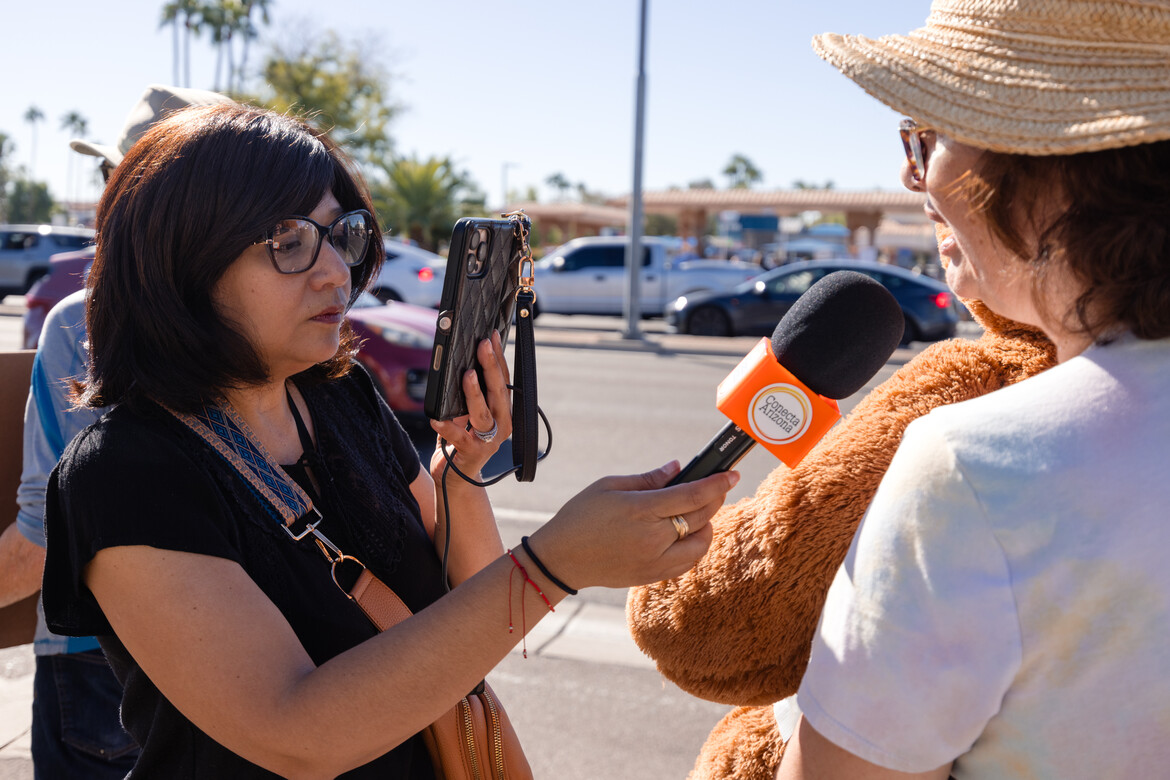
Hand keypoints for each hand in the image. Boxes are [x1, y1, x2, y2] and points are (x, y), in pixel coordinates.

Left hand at [430, 331, 511, 477]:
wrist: (455, 479)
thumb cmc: (459, 442)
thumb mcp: (465, 415)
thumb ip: (467, 397)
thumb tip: (462, 366)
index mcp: (503, 412)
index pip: (503, 380)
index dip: (499, 358)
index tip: (492, 336)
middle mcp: (501, 425)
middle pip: (498, 392)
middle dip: (491, 366)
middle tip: (483, 345)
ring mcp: (489, 440)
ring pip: (483, 413)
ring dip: (475, 393)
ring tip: (468, 375)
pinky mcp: (472, 453)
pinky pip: (457, 437)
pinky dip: (447, 427)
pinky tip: (436, 419)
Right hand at [529, 461, 739, 588]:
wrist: (561, 559)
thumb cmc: (581, 516)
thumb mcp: (609, 486)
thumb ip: (649, 479)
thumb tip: (678, 468)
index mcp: (641, 511)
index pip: (692, 496)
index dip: (717, 484)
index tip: (732, 473)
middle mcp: (653, 539)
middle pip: (701, 517)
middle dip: (716, 499)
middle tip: (718, 487)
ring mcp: (654, 561)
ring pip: (701, 544)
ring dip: (707, 525)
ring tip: (698, 511)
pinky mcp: (652, 576)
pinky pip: (688, 562)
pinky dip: (695, 546)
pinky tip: (686, 533)